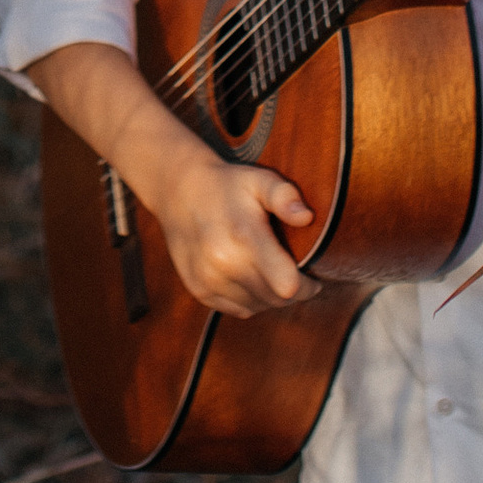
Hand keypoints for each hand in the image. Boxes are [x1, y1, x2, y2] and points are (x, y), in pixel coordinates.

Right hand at [26, 40, 317, 318]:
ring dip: (267, 292)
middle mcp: (219, 267)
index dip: (309, 282)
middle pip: (273, 301)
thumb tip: (306, 212)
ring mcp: (205, 282)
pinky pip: (233, 308)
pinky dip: (246, 296)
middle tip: (300, 266)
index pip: (287, 286)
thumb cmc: (218, 174)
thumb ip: (282, 194)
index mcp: (237, 241)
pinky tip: (248, 270)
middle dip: (290, 287)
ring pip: (253, 308)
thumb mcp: (253, 176)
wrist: (164, 176)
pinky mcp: (196, 289)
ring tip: (272, 265)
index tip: (318, 271)